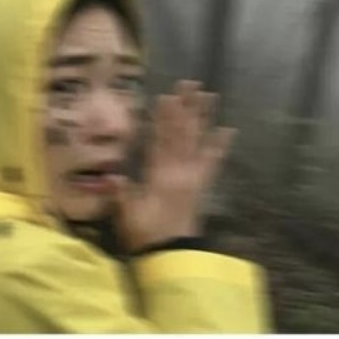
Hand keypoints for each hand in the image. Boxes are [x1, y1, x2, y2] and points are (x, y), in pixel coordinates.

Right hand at [110, 80, 235, 250]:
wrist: (171, 254)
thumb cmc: (145, 234)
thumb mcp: (127, 217)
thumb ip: (121, 196)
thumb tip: (110, 176)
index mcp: (161, 177)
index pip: (163, 142)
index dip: (165, 119)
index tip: (167, 96)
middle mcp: (181, 172)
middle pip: (183, 134)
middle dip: (185, 108)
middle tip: (189, 83)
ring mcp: (193, 177)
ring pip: (198, 141)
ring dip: (203, 118)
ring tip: (208, 95)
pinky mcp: (200, 184)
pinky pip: (212, 161)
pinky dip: (219, 145)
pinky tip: (228, 129)